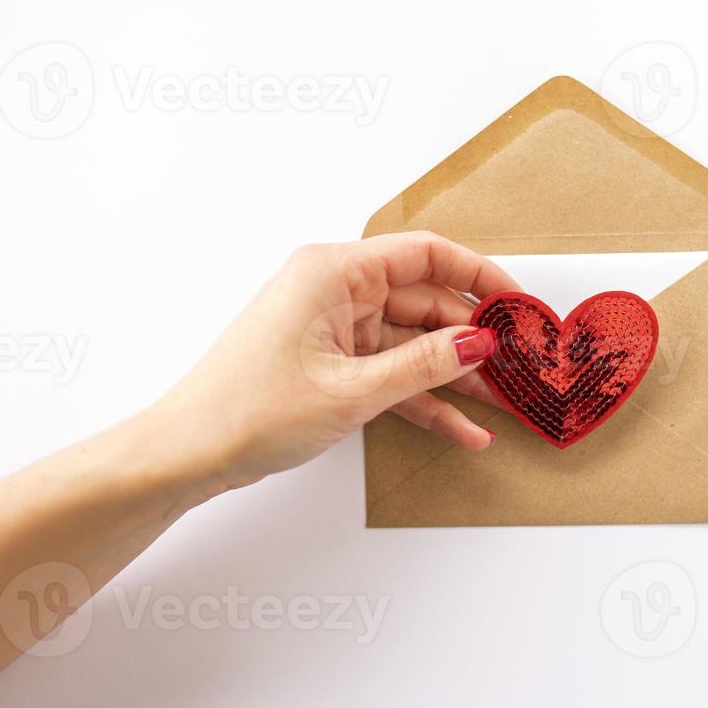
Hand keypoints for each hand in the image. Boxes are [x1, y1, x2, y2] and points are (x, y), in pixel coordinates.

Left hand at [150, 231, 517, 493]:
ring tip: (501, 402)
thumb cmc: (248, 410)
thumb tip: (480, 342)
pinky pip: (392, 371)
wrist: (188, 453)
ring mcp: (333, 327)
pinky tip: (461, 428)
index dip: (479, 276)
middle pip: (426, 301)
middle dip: (473, 336)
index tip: (517, 303)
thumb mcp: (353, 390)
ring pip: (414, 342)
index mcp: (334, 272)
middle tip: (520, 362)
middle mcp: (335, 290)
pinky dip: (423, 398)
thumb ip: (424, 364)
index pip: (426, 255)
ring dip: (454, 374)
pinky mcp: (331, 362)